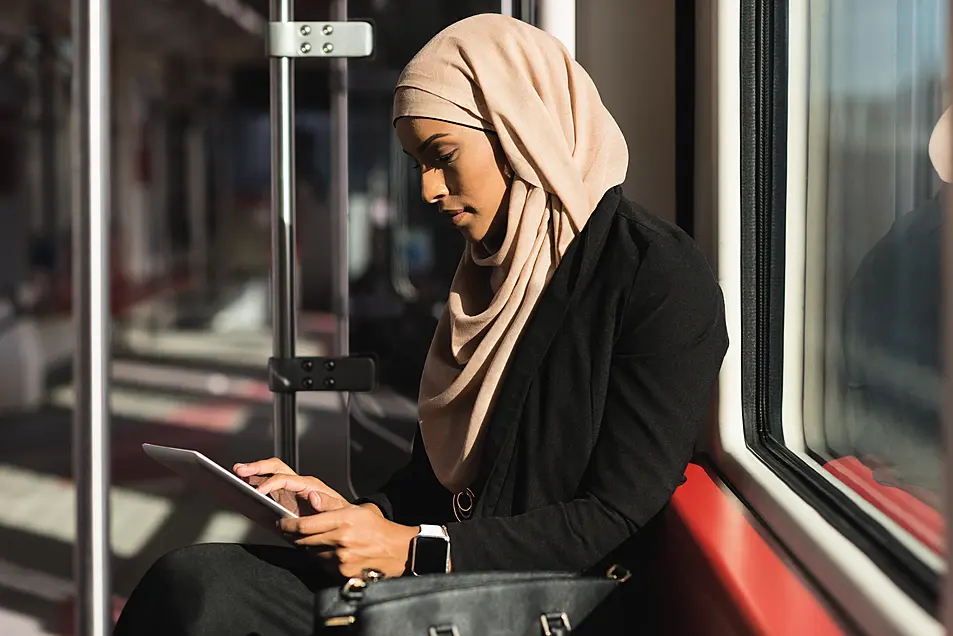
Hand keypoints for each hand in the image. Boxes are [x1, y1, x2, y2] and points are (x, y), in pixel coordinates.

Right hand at [233, 457, 346, 515]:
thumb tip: (313, 495)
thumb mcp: (338, 511)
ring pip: (269, 473)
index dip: (270, 484)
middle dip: (257, 467)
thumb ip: (326, 503)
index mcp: (309, 484)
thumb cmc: (341, 515)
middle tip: (240, 470)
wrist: (343, 520)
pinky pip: (267, 485)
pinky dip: (255, 483)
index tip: (258, 492)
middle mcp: (298, 482)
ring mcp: (290, 489)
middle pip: (276, 467)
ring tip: (237, 473)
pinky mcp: (285, 497)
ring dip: (253, 471)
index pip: (286, 478)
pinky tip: (243, 486)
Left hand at [279, 506, 418, 578]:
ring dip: (310, 549)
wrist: (398, 550)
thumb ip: (330, 505)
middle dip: (295, 537)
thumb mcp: (356, 509)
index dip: (287, 525)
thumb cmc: (377, 528)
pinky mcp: (342, 573)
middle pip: (303, 541)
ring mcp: (341, 558)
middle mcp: (340, 540)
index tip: (281, 523)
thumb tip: (309, 497)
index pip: (304, 525)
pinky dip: (322, 560)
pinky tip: (331, 553)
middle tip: (292, 532)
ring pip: (311, 554)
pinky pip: (322, 566)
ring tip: (319, 542)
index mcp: (343, 520)